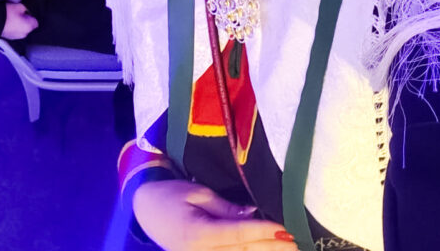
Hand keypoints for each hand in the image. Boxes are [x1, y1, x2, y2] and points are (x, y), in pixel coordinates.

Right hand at [1, 1, 37, 39]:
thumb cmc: (7, 14)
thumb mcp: (19, 6)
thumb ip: (27, 7)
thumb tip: (29, 9)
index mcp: (29, 27)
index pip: (36, 21)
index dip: (31, 15)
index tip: (27, 11)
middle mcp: (24, 34)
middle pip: (29, 26)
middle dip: (26, 20)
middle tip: (19, 13)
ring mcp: (16, 37)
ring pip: (22, 29)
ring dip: (20, 24)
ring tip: (12, 17)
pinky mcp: (9, 37)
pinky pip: (15, 31)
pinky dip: (14, 27)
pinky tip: (9, 21)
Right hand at [133, 180, 296, 250]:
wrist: (144, 209)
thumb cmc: (171, 194)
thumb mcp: (198, 193)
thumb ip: (225, 208)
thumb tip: (252, 214)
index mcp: (196, 234)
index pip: (237, 235)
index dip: (262, 232)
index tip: (284, 229)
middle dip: (270, 249)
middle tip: (296, 245)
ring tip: (287, 250)